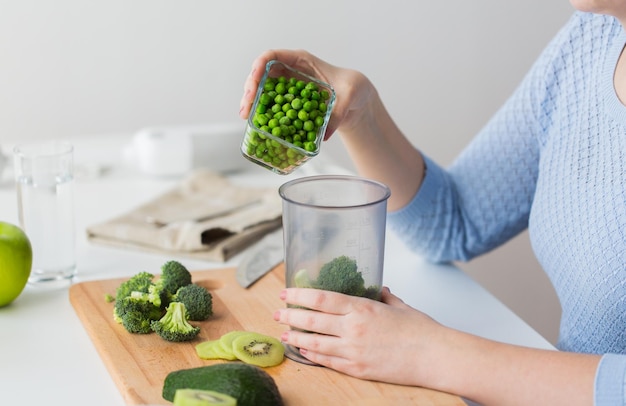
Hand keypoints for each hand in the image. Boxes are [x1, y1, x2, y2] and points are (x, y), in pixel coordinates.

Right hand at [239, 49, 374, 140]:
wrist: (356, 100)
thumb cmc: (353, 88)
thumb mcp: (351, 95)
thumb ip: (338, 112)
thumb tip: (323, 135)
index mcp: (301, 60)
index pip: (273, 56)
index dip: (259, 66)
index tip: (254, 80)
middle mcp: (290, 72)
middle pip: (261, 74)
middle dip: (250, 89)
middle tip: (246, 107)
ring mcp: (287, 87)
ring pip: (262, 90)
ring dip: (251, 102)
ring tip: (246, 117)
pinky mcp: (289, 102)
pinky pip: (271, 105)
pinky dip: (263, 113)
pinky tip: (257, 124)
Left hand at [273, 287, 442, 385]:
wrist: (435, 356)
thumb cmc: (420, 330)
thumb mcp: (398, 305)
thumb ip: (382, 296)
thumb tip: (377, 289)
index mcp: (362, 307)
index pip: (321, 298)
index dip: (299, 295)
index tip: (286, 292)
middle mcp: (353, 328)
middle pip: (312, 320)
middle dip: (291, 315)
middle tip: (278, 313)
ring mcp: (353, 350)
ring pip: (315, 343)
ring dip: (296, 337)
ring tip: (284, 332)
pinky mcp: (357, 369)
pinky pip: (328, 361)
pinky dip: (312, 355)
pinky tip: (303, 350)